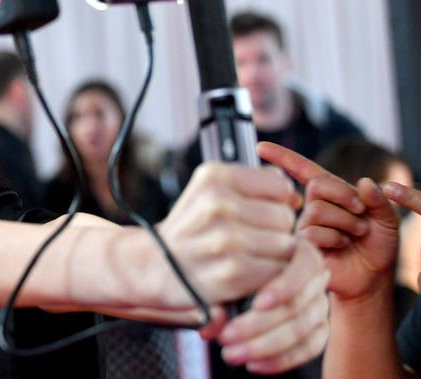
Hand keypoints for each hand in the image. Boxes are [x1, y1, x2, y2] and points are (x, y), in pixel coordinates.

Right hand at [157, 162, 298, 307]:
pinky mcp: (234, 273)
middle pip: (285, 217)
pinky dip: (271, 276)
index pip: (279, 185)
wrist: (155, 266)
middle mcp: (219, 204)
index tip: (256, 212)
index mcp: (214, 177)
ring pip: (287, 245)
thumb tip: (297, 197)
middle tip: (251, 238)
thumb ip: (255, 184)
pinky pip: (280, 271)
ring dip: (276, 255)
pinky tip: (251, 273)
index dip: (274, 201)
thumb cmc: (193, 227)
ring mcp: (227, 240)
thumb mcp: (211, 190)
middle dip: (276, 230)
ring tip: (252, 255)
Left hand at [211, 238, 329, 373]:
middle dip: (259, 326)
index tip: (256, 305)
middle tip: (225, 339)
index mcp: (292, 246)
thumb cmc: (219, 266)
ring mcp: (320, 301)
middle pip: (298, 302)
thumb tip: (212, 322)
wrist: (230, 270)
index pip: (303, 264)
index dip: (283, 287)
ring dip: (264, 346)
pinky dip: (281, 360)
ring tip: (231, 355)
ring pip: (302, 327)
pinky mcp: (321, 325)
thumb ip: (218, 291)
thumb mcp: (217, 270)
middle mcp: (314, 273)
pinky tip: (254, 365)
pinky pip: (311, 347)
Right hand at [259, 142, 399, 301]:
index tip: (261, 147)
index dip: (283, 157)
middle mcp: (314, 206)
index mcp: (330, 193)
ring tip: (354, 235)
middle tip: (361, 214)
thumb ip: (379, 200)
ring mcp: (307, 225)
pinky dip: (335, 238)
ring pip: (317, 209)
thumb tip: (365, 182)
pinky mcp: (303, 245)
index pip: (304, 170)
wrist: (372, 278)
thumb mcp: (387, 219)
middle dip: (345, 197)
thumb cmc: (377, 246)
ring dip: (345, 222)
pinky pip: (313, 232)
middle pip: (317, 186)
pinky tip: (342, 246)